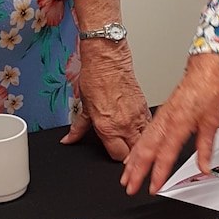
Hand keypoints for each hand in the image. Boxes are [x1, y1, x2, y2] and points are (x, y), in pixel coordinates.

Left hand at [61, 40, 150, 160]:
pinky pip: (149, 126)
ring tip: (133, 141)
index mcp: (107, 128)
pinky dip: (145, 130)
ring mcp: (138, 117)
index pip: (118, 156)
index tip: (113, 152)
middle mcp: (124, 125)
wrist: (108, 61)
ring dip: (140, 143)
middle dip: (130, 154)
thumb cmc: (95, 79)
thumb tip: (69, 139)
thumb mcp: (84, 107)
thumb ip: (77, 129)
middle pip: (135, 153)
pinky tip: (138, 127)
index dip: (115, 157)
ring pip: (145, 141)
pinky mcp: (146, 107)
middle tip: (124, 150)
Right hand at [121, 53, 218, 195]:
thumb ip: (206, 148)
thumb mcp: (213, 122)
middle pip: (146, 151)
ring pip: (141, 143)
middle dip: (136, 171)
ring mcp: (160, 119)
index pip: (166, 154)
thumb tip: (205, 168)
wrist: (202, 73)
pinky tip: (130, 158)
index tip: (153, 188)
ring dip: (131, 162)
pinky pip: (143, 135)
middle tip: (129, 187)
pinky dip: (134, 149)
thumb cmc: (207, 93)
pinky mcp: (158, 116)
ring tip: (124, 177)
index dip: (159, 173)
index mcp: (179, 124)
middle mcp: (165, 122)